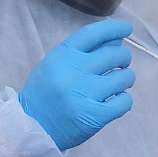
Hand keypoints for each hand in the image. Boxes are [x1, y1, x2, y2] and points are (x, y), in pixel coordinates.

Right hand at [20, 19, 135, 150]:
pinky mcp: (94, 116)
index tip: (127, 29)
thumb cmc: (43, 94)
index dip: (115, 28)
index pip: (94, 33)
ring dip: (126, 79)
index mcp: (63, 56)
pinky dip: (124, 100)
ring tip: (119, 84)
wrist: (30, 128)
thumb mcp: (53, 65)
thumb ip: (80, 53)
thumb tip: (116, 42)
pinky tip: (116, 101)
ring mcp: (85, 94)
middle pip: (115, 54)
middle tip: (121, 64)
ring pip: (124, 78)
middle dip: (124, 58)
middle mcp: (75, 71)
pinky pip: (124, 102)